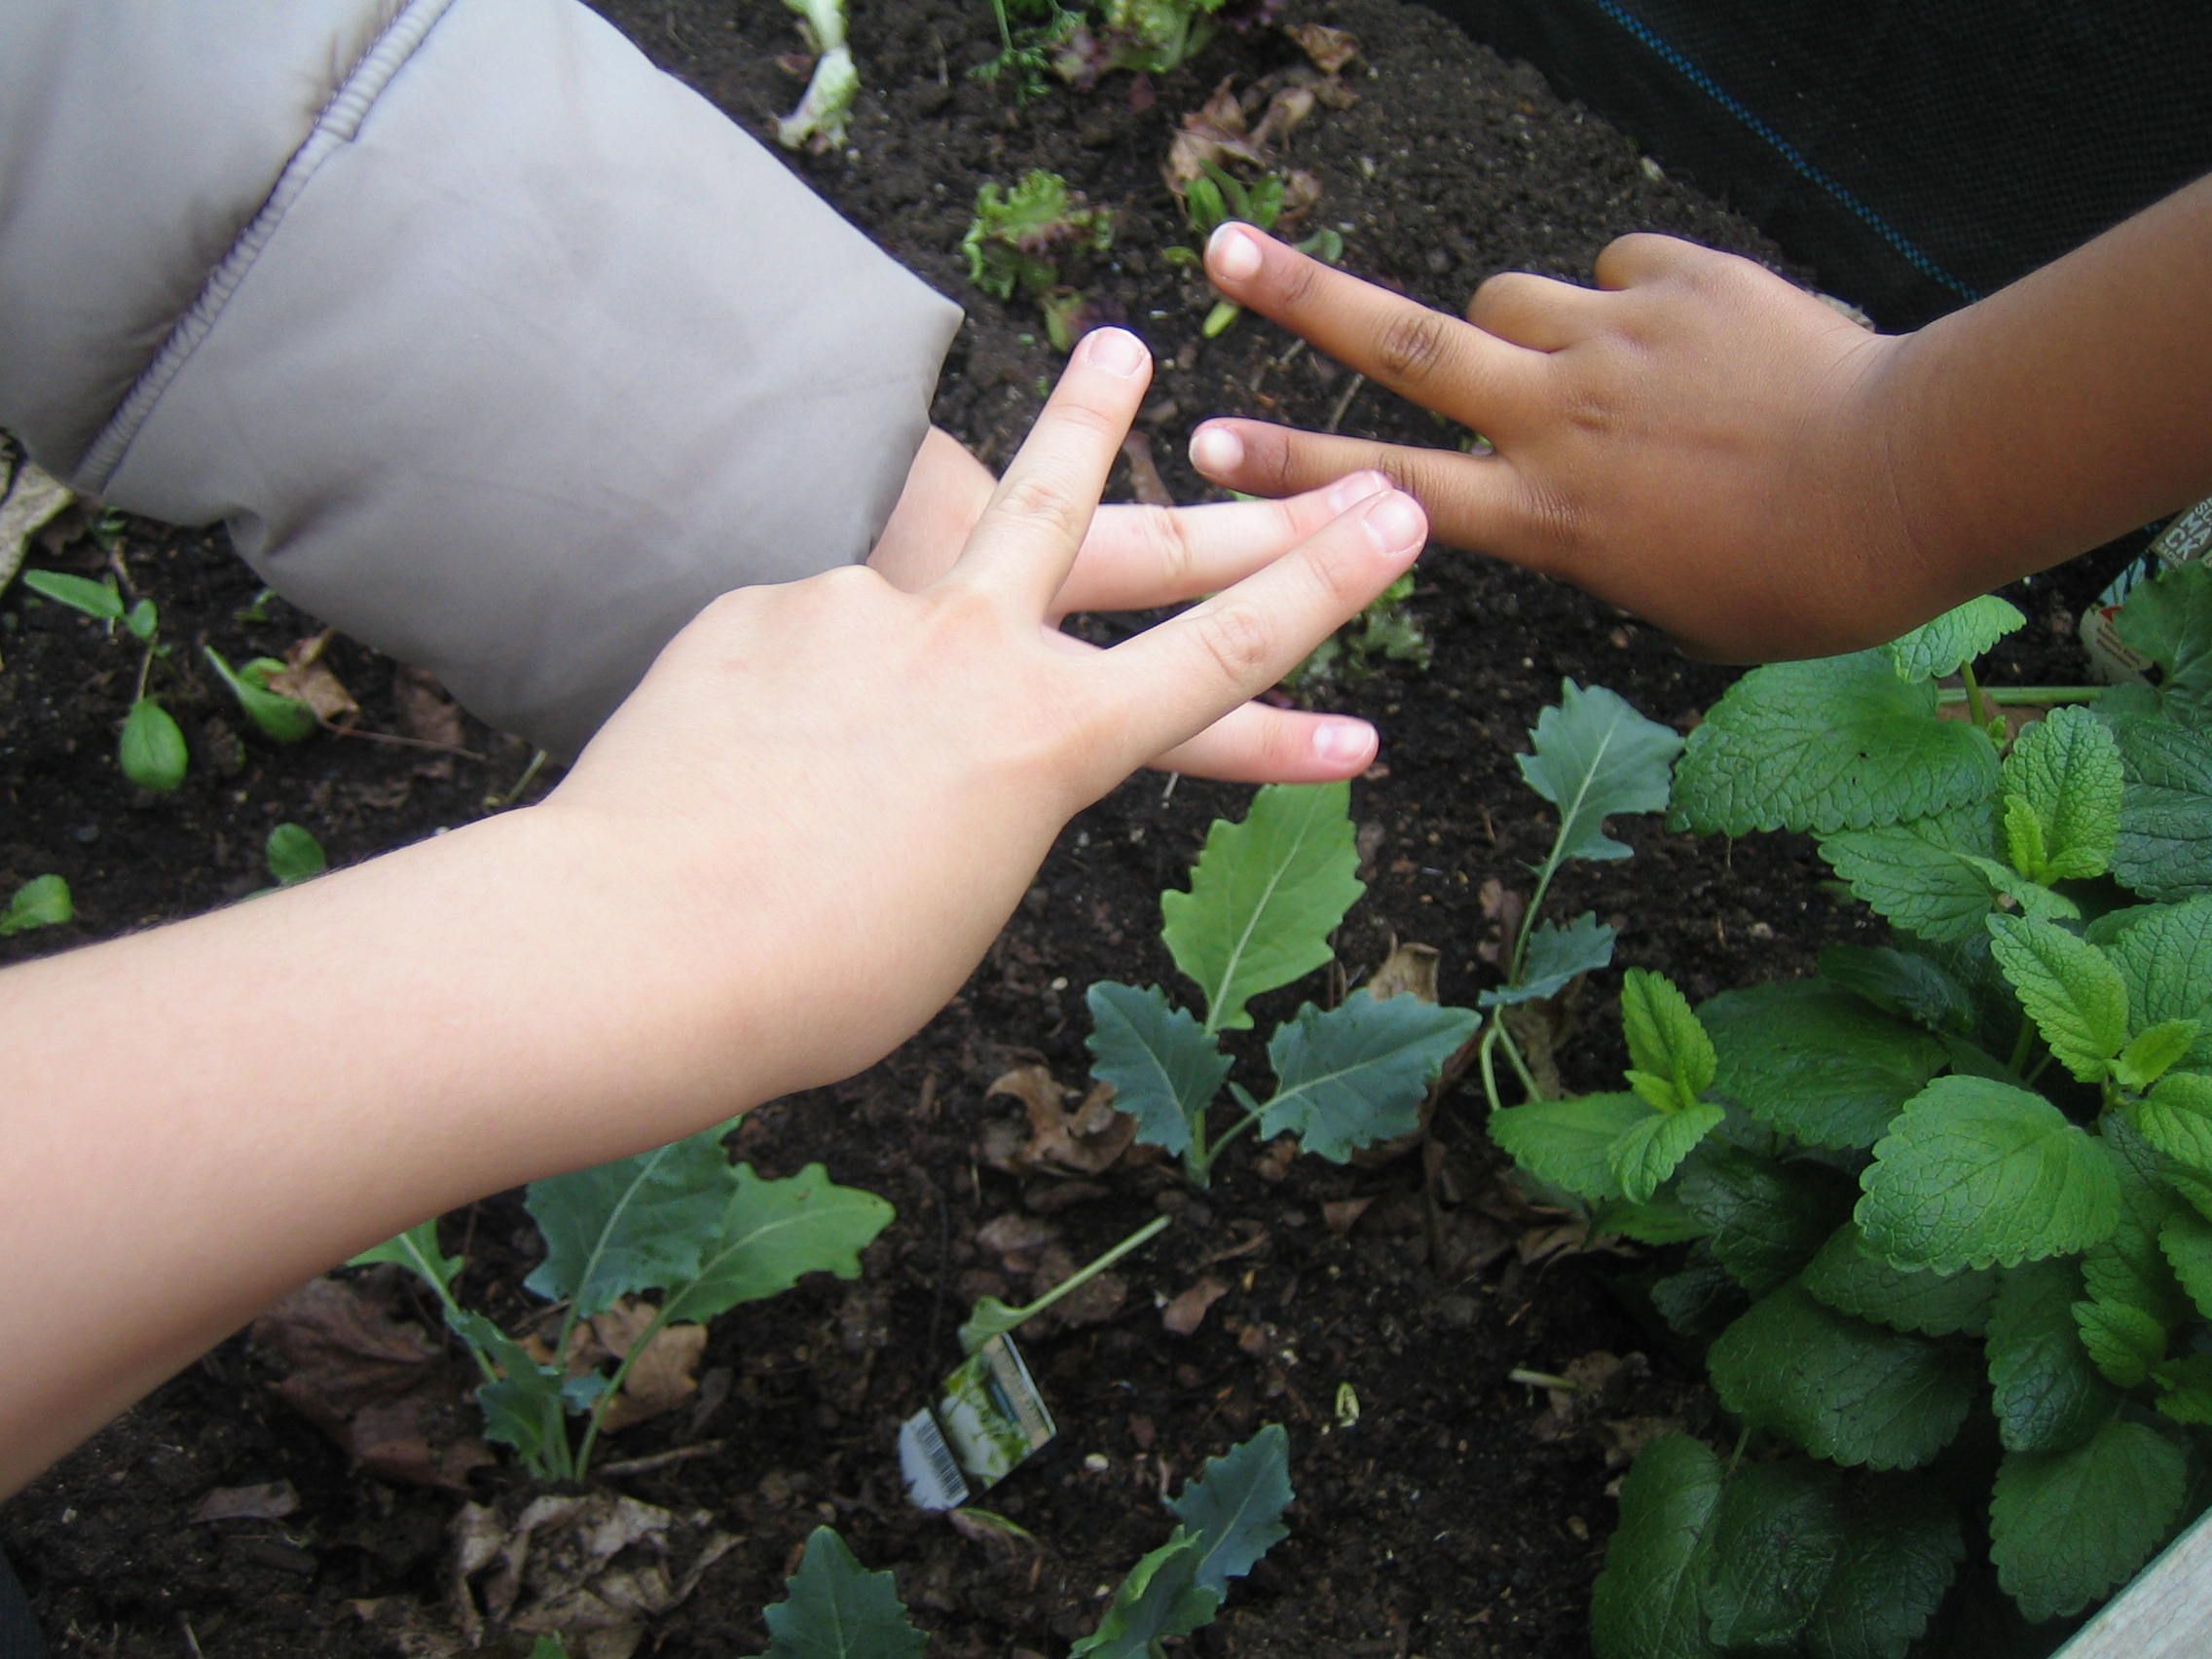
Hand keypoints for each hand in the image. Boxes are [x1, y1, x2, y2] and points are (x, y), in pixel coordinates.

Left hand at [544, 327, 1428, 1096]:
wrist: (642, 944)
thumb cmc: (821, 975)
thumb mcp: (961, 903)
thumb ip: (989, 801)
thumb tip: (948, 745)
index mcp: (1054, 744)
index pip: (1223, 650)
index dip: (1326, 584)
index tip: (1399, 515)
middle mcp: (977, 649)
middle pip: (1081, 515)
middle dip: (1115, 427)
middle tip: (1141, 339)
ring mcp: (868, 609)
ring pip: (935, 545)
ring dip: (978, 480)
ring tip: (1068, 392)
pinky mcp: (769, 606)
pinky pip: (807, 635)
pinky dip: (796, 682)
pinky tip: (743, 750)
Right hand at [1188, 222, 1944, 660]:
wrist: (1906, 482)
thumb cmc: (1794, 578)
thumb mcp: (1662, 595)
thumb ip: (1589, 536)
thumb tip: (1575, 483)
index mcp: (1545, 514)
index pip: (1385, 491)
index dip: (1288, 468)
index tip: (1207, 442)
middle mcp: (1555, 415)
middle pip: (1403, 343)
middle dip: (1302, 298)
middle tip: (1224, 252)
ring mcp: (1614, 339)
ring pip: (1512, 296)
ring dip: (1522, 325)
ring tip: (1592, 363)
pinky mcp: (1679, 281)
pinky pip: (1620, 268)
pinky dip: (1633, 298)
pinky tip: (1696, 337)